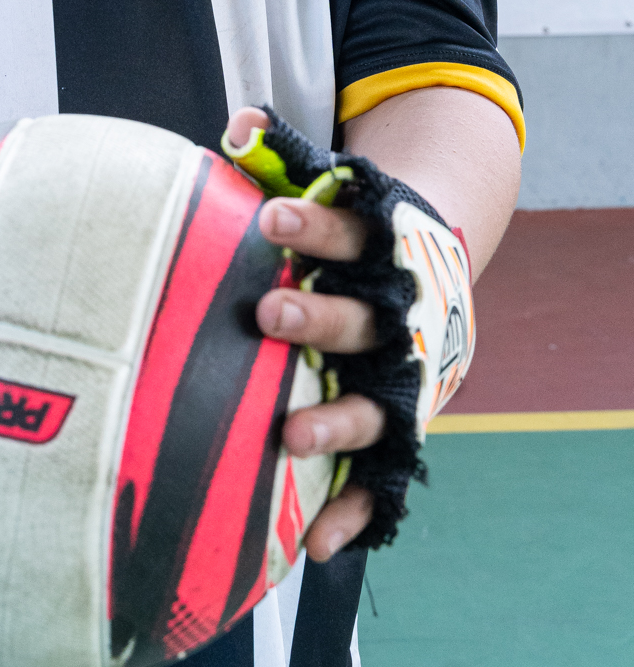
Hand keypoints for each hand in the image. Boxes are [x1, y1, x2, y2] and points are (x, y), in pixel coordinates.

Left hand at [228, 107, 384, 562]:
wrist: (431, 273)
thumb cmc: (350, 236)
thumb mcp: (327, 191)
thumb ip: (281, 158)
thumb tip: (235, 120)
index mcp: (379, 255)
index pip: (348, 235)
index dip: (311, 230)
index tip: (269, 221)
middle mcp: (396, 321)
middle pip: (361, 322)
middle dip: (318, 319)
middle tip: (272, 311)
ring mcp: (401, 381)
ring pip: (374, 405)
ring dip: (334, 419)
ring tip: (291, 433)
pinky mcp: (398, 429)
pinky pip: (378, 479)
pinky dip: (353, 511)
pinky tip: (317, 545)